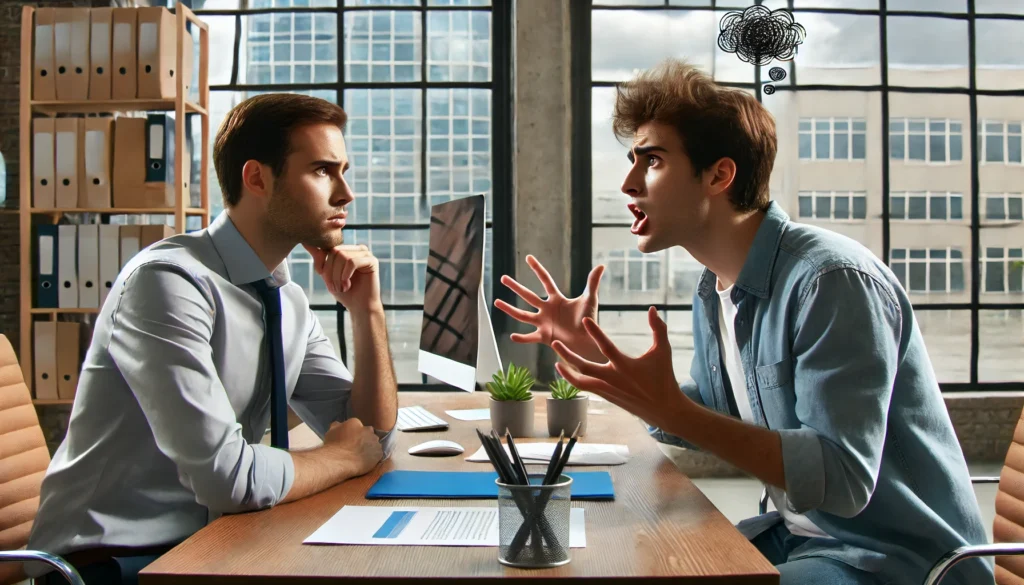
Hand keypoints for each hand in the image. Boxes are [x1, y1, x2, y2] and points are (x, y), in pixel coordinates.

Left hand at [303, 244, 381, 310]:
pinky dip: (346, 275)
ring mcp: (365, 253)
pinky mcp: (372, 261)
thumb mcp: (327, 274)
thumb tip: (305, 243)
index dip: (321, 261)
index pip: (328, 247)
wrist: (360, 307)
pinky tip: (348, 284)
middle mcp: (356, 249)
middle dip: (330, 271)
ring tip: (341, 287)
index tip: (320, 274)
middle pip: (335, 251)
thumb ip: (319, 258)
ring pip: (343, 256)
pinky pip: (352, 262)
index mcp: (347, 250)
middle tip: (333, 287)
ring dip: (338, 276)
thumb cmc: (345, 292)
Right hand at [323, 418, 383, 476]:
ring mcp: (374, 441)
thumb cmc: (333, 445)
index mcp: (356, 422)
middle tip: (357, 447)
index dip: (355, 433)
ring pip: (374, 443)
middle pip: (368, 433)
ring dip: (370, 447)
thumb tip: (339, 424)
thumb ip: (337, 426)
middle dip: (364, 438)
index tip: (351, 440)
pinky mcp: (378, 453)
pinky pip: (378, 453)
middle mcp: (368, 430)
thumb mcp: (331, 431)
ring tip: (362, 455)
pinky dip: (374, 457)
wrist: (339, 459)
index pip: (358, 426)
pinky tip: (366, 461)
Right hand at [495, 254, 606, 362]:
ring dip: (510, 309)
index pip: (545, 280)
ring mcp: (543, 323)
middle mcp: (546, 309)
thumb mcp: (590, 300)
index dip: (537, 269)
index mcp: (556, 299)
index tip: (528, 257)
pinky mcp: (544, 337)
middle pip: (528, 296)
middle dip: (516, 287)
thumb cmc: (588, 320)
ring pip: (522, 315)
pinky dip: (522, 338)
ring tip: (496, 302)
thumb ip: (592, 283)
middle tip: (503, 278)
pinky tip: (512, 336)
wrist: (588, 341)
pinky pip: (530, 337)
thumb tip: (601, 265)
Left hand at [551, 307, 692, 430]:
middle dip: (567, 355)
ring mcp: (608, 389)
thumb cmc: (663, 377)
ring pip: (580, 381)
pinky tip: (569, 372)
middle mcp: (613, 378)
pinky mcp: (606, 396)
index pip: (606, 346)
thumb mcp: (663, 351)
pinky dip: (575, 380)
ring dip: (566, 371)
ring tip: (556, 361)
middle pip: (584, 366)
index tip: (584, 320)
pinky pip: (585, 388)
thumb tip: (652, 309)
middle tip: (554, 342)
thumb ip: (659, 329)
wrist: (663, 408)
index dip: (595, 332)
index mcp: (625, 365)